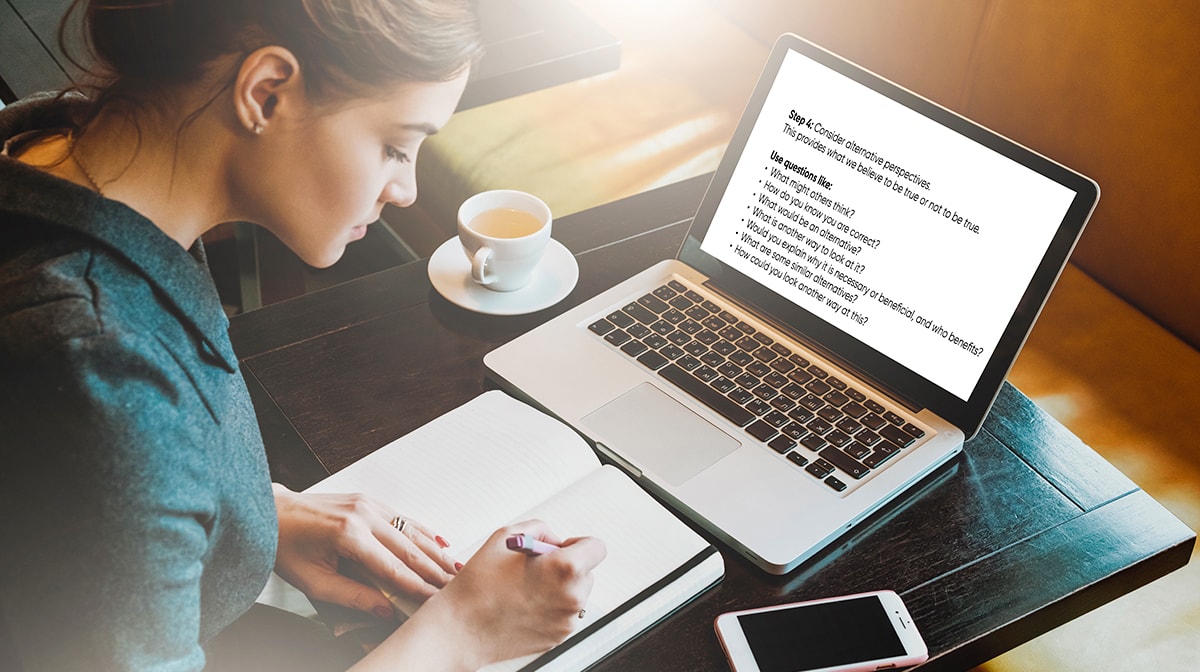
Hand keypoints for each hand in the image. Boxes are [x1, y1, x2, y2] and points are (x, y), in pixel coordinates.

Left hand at [271, 483, 457, 618]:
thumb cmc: (286, 546)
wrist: (271, 513)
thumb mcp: (313, 582)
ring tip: (455, 568)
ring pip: (412, 530)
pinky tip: (439, 543)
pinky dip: (423, 532)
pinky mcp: (369, 501)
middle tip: (455, 585)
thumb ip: (352, 596)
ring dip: (435, 551)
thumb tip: (384, 610)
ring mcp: (368, 504)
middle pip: (409, 547)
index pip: (393, 567)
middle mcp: (363, 514)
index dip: (417, 586)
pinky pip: (403, 518)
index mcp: (348, 535)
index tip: (435, 600)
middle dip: (435, 569)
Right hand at [407, 520, 606, 668]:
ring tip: (525, 588)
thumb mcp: (505, 536)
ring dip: (559, 587)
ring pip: (575, 594)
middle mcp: (572, 596)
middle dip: (567, 566)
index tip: (563, 548)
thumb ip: (540, 529)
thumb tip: (555, 540)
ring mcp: (567, 620)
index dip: (579, 543)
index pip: (596, 547)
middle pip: (587, 572)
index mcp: (565, 568)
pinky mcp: (558, 637)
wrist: (461, 629)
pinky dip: (550, 607)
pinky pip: (563, 614)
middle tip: (536, 568)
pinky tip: (524, 604)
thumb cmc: (479, 584)